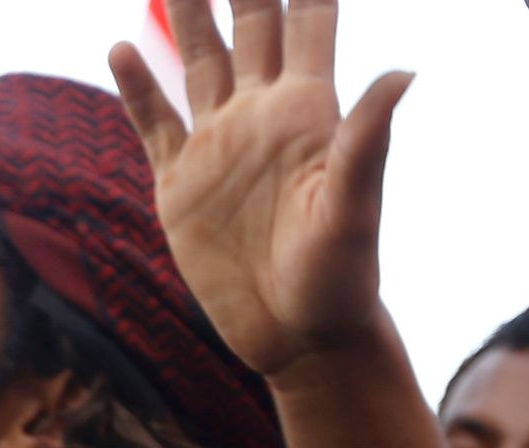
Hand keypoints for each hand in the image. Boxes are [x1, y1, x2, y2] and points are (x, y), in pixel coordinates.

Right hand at [107, 0, 409, 383]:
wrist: (298, 335)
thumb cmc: (340, 277)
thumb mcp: (353, 209)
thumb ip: (365, 140)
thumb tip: (405, 70)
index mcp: (308, 111)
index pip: (308, 19)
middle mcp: (262, 115)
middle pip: (249, 23)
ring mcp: (219, 146)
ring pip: (198, 60)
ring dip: (189, 14)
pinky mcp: (181, 185)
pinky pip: (154, 123)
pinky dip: (136, 86)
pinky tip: (122, 49)